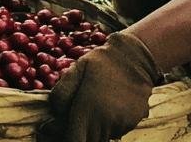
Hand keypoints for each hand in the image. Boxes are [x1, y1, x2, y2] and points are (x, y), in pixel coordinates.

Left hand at [45, 30, 159, 141]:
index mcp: (87, 111)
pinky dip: (110, 124)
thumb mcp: (75, 70)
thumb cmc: (100, 62)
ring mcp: (121, 124)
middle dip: (81, 134)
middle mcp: (105, 123)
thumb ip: (61, 94)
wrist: (135, 57)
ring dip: (96, 129)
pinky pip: (116, 130)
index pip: (74, 141)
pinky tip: (110, 105)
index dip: (67, 138)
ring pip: (104, 137)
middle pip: (90, 141)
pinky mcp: (134, 122)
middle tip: (80, 114)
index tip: (63, 130)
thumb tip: (55, 114)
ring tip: (97, 104)